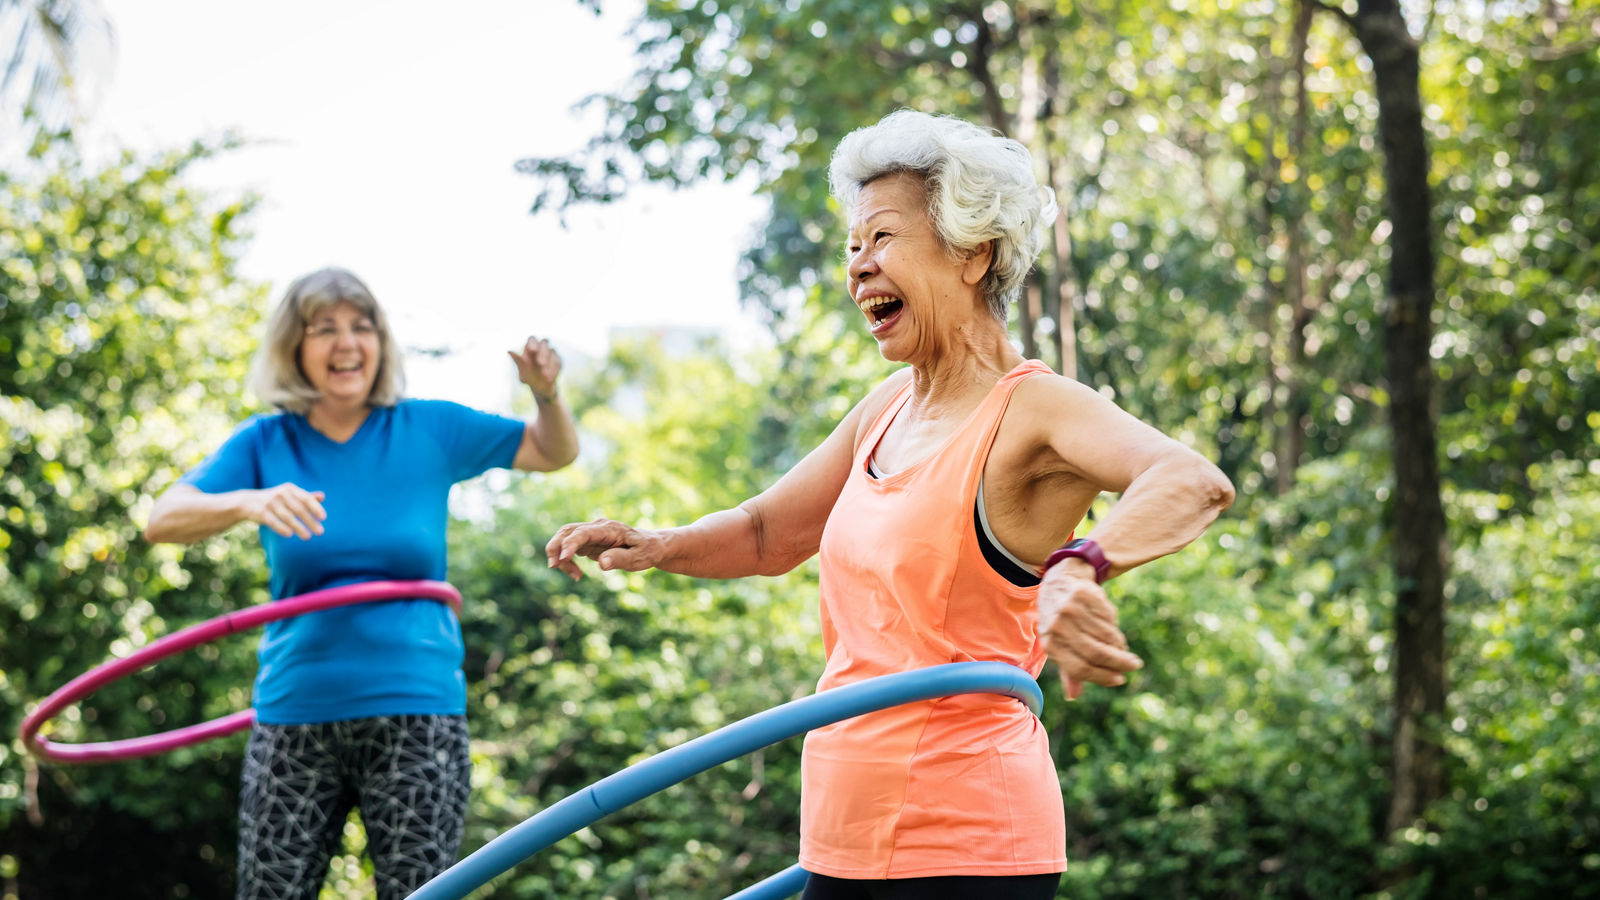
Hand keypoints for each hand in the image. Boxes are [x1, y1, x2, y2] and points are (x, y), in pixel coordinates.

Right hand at [246, 483, 325, 539]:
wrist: (248, 502)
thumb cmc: (275, 500)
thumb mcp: (289, 495)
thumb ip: (305, 496)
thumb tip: (322, 496)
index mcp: (290, 489)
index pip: (306, 498)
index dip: (315, 507)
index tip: (324, 518)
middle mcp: (281, 494)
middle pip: (298, 509)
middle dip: (310, 521)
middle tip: (320, 532)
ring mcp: (270, 503)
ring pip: (287, 517)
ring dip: (299, 527)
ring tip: (308, 537)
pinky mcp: (261, 513)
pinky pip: (273, 522)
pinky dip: (281, 528)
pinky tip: (290, 534)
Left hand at [508, 336, 561, 400]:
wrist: (541, 388)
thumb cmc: (529, 378)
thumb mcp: (522, 372)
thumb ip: (518, 362)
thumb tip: (509, 351)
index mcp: (530, 348)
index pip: (532, 339)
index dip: (533, 343)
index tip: (532, 351)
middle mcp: (542, 348)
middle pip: (544, 342)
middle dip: (542, 353)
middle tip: (540, 363)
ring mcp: (551, 353)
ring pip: (552, 351)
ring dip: (549, 363)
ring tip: (544, 375)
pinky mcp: (558, 360)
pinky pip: (558, 361)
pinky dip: (554, 370)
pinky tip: (549, 378)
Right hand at [545, 518, 665, 579]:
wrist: (650, 545)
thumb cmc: (647, 551)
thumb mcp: (639, 557)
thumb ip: (621, 559)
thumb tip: (602, 563)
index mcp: (609, 528)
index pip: (583, 533)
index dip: (570, 544)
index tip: (562, 559)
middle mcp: (596, 528)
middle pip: (566, 531)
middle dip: (555, 547)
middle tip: (554, 566)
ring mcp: (590, 534)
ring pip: (564, 539)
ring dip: (560, 556)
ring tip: (575, 576)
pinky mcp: (588, 542)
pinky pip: (569, 549)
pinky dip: (566, 561)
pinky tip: (577, 575)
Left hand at [1036, 567, 1143, 699]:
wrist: (1057, 583)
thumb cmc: (1059, 622)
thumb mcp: (1058, 644)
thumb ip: (1068, 670)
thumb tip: (1073, 696)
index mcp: (1050, 644)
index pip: (1080, 668)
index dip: (1102, 677)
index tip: (1120, 679)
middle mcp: (1058, 626)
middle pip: (1096, 652)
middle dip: (1119, 662)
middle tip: (1134, 665)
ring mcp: (1070, 609)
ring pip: (1105, 635)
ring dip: (1119, 646)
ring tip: (1124, 650)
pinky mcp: (1083, 594)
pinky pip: (1108, 617)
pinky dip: (1115, 626)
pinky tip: (1114, 629)